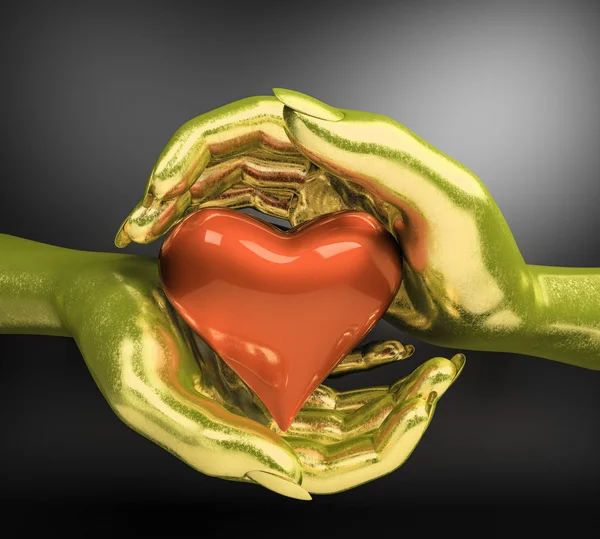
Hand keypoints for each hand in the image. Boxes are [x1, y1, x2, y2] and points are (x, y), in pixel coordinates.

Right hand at [0, 235, 463, 497]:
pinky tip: (392, 341)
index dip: (385, 444)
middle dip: (405, 414)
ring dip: (395, 390)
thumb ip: (216, 446)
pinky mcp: (268, 356)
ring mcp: (268, 390)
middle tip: (444, 376)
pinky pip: (329, 367)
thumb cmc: (113, 340)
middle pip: (352, 437)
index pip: (332, 465)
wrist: (101, 293)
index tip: (424, 402)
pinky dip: (366, 359)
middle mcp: (262, 423)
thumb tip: (295, 483)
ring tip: (434, 364)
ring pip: (351, 406)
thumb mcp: (149, 397)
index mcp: (238, 444)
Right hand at [115, 89, 599, 368]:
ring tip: (145, 239)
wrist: (493, 308)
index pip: (254, 128)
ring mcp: (319, 207)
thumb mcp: (440, 196)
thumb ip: (373, 146)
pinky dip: (218, 238)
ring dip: (184, 210)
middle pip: (232, 159)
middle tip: (135, 225)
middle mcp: (327, 171)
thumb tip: (289, 107)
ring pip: (233, 192)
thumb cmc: (480, 259)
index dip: (196, 150)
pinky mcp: (317, 243)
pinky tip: (191, 258)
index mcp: (349, 150)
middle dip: (174, 183)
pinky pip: (255, 231)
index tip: (158, 189)